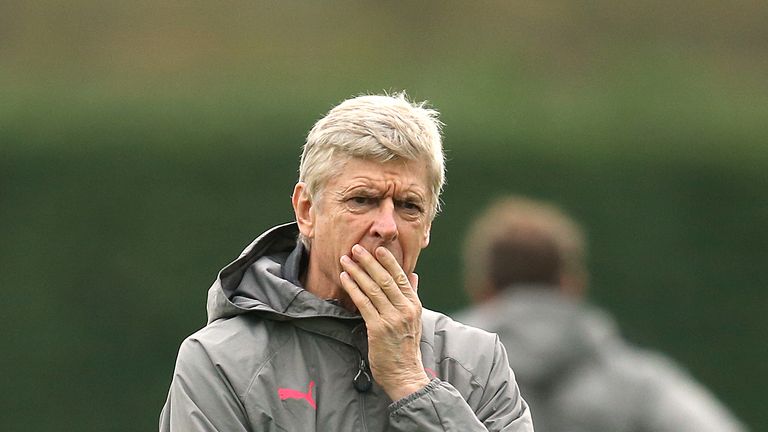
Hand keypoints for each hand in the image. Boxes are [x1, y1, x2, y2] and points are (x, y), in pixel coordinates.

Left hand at [339, 244, 430, 400]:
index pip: (401, 277)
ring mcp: (392, 319)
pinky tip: (345, 279)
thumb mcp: (415, 319)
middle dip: (369, 262)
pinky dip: (353, 289)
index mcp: (414, 305)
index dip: (388, 261)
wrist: (405, 374)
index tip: (378, 248)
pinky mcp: (378, 329)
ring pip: (373, 289)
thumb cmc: (406, 347)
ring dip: (357, 272)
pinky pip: (363, 303)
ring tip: (345, 260)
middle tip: (356, 248)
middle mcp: (404, 309)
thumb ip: (413, 295)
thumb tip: (413, 275)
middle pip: (385, 279)